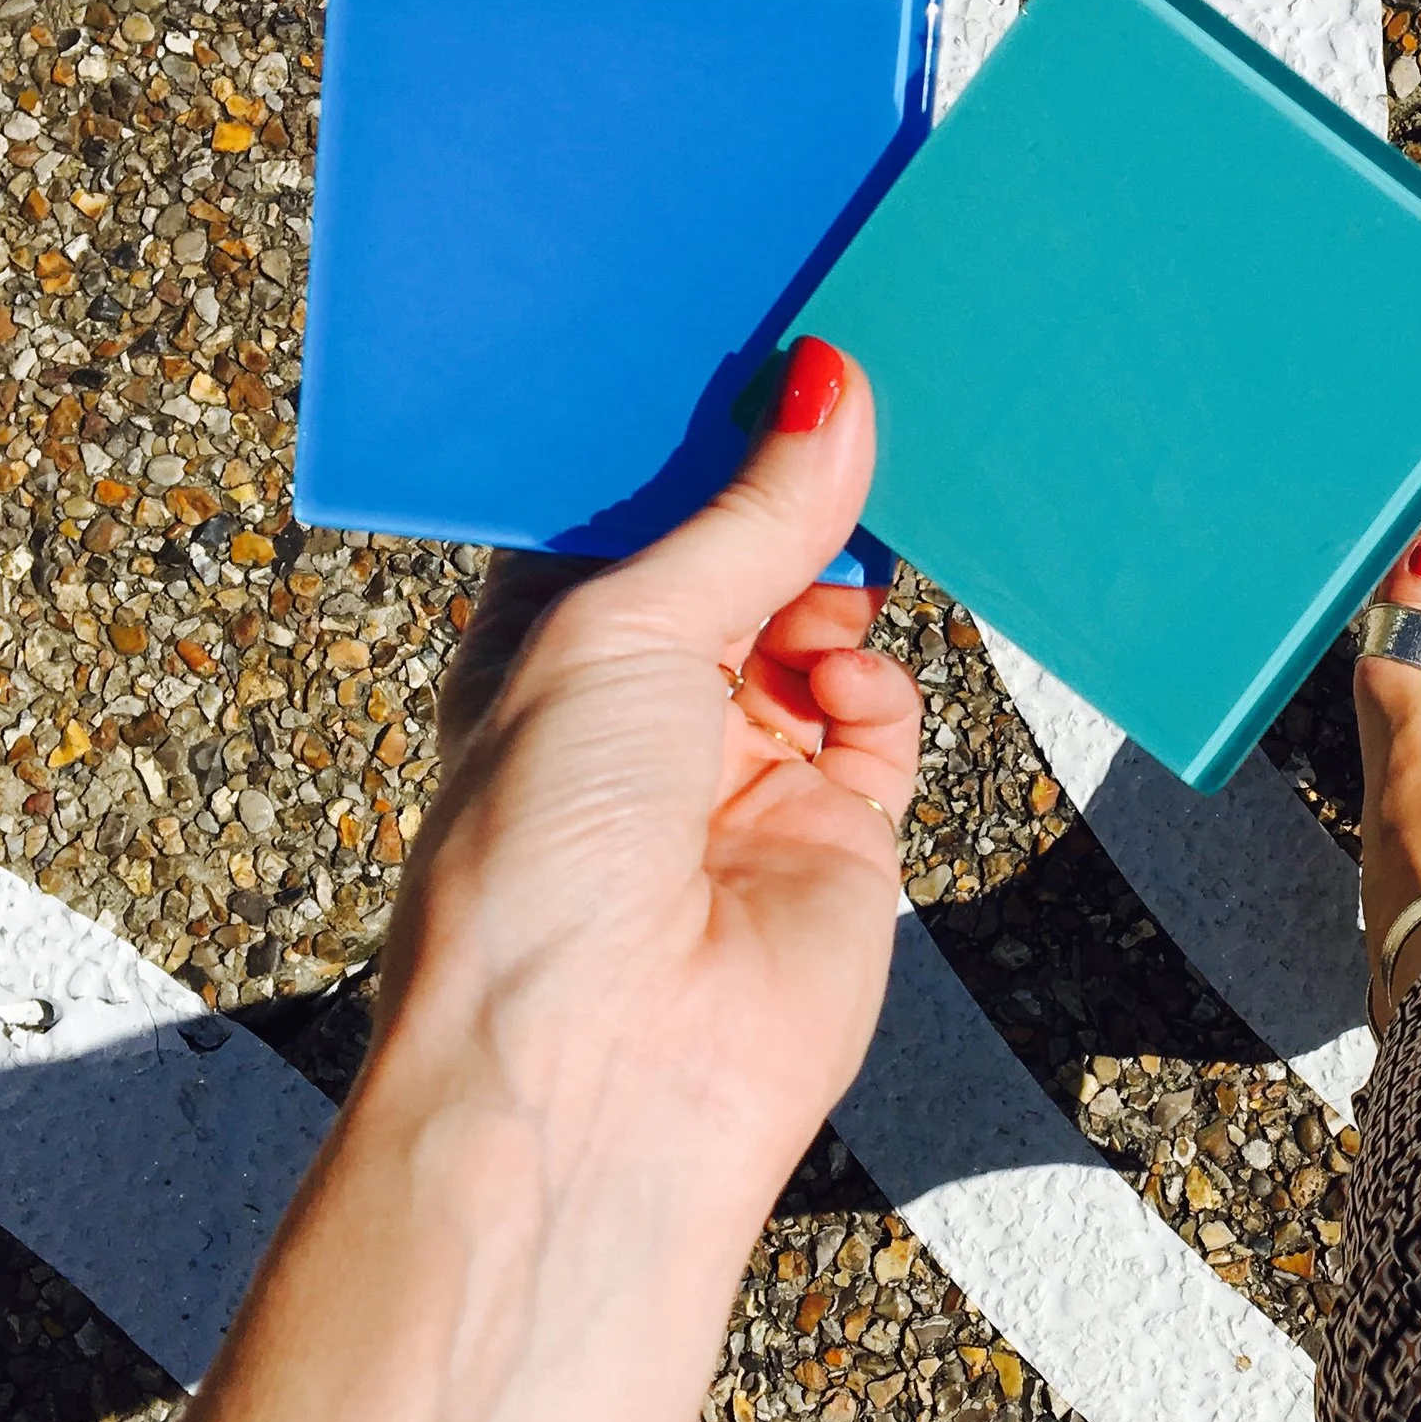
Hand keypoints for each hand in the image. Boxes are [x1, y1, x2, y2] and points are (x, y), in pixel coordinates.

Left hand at [371, 336, 922, 1184]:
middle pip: (740, 558)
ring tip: (847, 546)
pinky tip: (850, 671)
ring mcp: (741, 766)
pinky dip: (880, 681)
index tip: (757, 351)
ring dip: (837, 579)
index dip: (693, 441)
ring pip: (823, 626)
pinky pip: (885, 716)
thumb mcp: (619, 635)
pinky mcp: (835, 829)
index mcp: (546, 647)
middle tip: (839, 406)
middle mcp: (642, 707)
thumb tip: (830, 392)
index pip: (631, 511)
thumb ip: (745, 519)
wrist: (604, 1070)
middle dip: (784, 492)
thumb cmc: (534, 861)